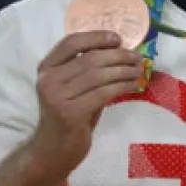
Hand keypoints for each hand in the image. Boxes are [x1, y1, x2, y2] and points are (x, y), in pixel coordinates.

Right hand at [32, 32, 143, 173]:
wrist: (55, 148)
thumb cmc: (71, 113)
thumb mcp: (76, 87)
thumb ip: (89, 69)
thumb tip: (122, 51)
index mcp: (47, 68)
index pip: (70, 42)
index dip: (96, 37)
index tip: (118, 39)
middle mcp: (48, 80)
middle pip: (90, 58)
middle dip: (118, 56)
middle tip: (137, 57)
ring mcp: (56, 97)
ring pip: (98, 75)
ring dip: (124, 70)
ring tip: (139, 70)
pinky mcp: (70, 113)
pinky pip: (103, 93)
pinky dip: (122, 86)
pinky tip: (134, 85)